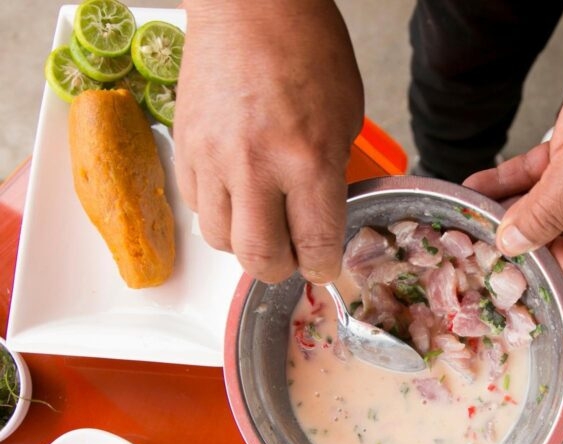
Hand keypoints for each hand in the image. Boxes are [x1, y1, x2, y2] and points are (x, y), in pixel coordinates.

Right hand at [175, 0, 363, 282]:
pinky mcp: (185, 148)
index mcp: (308, 159)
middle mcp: (256, 166)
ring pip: (221, 240)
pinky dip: (220, 212)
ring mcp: (214, 158)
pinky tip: (238, 193)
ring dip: (246, 242)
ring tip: (264, 221)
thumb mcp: (346, 117)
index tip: (325, 266)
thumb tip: (321, 218)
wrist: (252, 4)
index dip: (324, 267)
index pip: (315, 246)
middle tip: (292, 256)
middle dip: (281, 268)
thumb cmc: (306, 49)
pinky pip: (197, 207)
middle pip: (259, 259)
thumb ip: (332, 176)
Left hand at [464, 10, 562, 289]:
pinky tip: (473, 185)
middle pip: (550, 239)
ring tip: (466, 214)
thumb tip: (511, 245)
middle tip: (474, 241)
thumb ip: (543, 215)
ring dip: (501, 208)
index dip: (544, 270)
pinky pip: (529, 176)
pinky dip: (503, 180)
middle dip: (514, 238)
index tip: (506, 261)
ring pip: (535, 205)